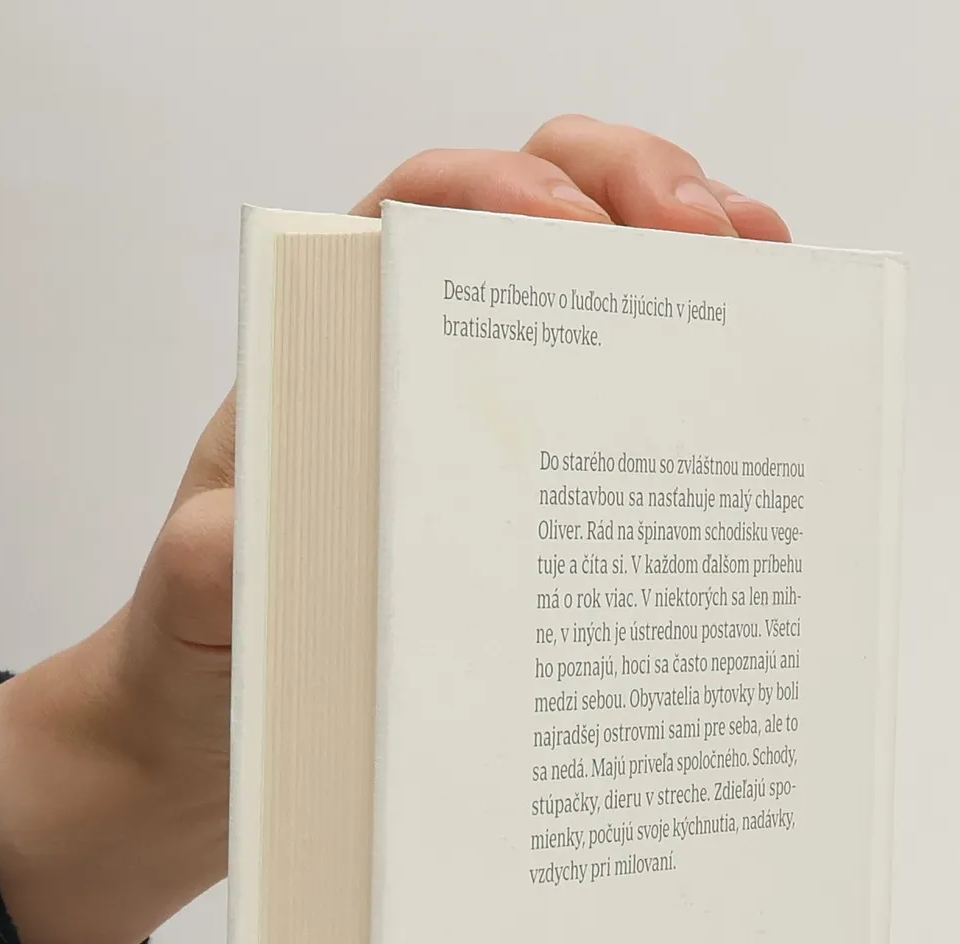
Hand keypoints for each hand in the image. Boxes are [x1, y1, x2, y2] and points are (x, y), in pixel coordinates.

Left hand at [0, 118, 788, 943]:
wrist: (223, 737)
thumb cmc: (204, 652)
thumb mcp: (193, 610)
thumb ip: (209, 566)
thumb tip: (253, 541)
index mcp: (332, 350)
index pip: (420, 210)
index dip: (501, 189)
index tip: (568, 226)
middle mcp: (418, 356)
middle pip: (540, 207)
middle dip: (635, 192)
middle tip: (709, 242)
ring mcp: (490, 417)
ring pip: (605, 289)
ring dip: (694, 263)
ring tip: (766, 280)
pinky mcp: (542, 493)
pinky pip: (629, 407)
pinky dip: (699, 375)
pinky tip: (757, 393)